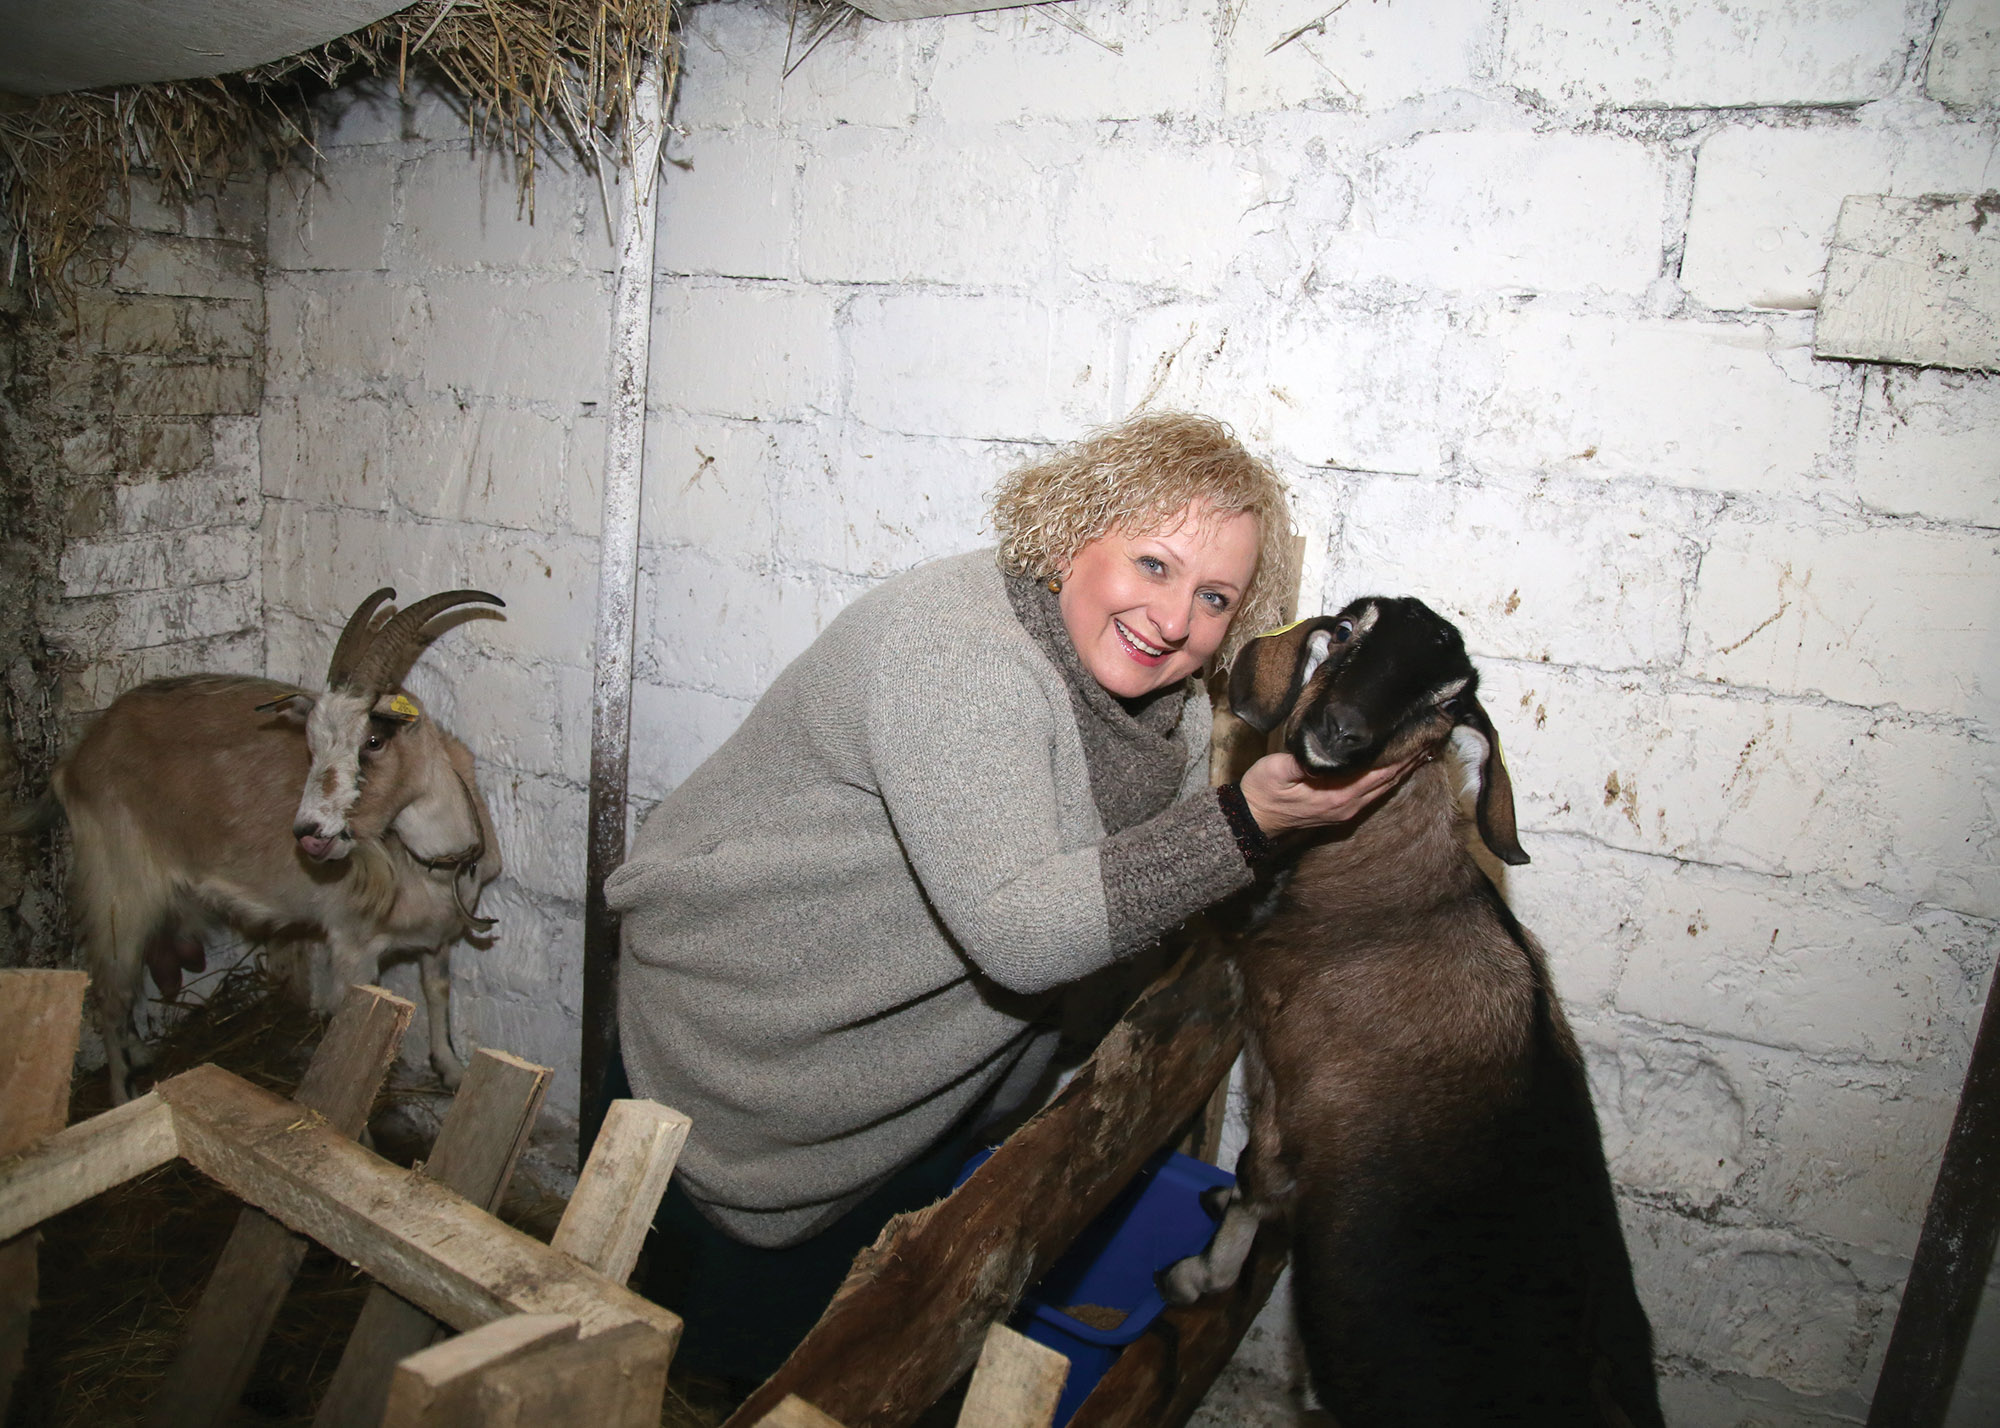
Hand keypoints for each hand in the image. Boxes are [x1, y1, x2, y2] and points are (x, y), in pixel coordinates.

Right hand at [1238, 750, 1420, 835]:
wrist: (1252, 819)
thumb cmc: (1263, 791)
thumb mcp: (1277, 770)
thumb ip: (1304, 760)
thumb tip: (1329, 748)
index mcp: (1339, 794)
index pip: (1380, 772)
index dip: (1402, 755)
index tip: (1420, 736)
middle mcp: (1349, 805)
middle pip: (1389, 780)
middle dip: (1410, 759)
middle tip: (1431, 736)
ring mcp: (1347, 810)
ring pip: (1384, 787)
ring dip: (1403, 769)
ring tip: (1422, 750)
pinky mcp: (1341, 809)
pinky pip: (1374, 792)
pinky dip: (1388, 778)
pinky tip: (1395, 768)